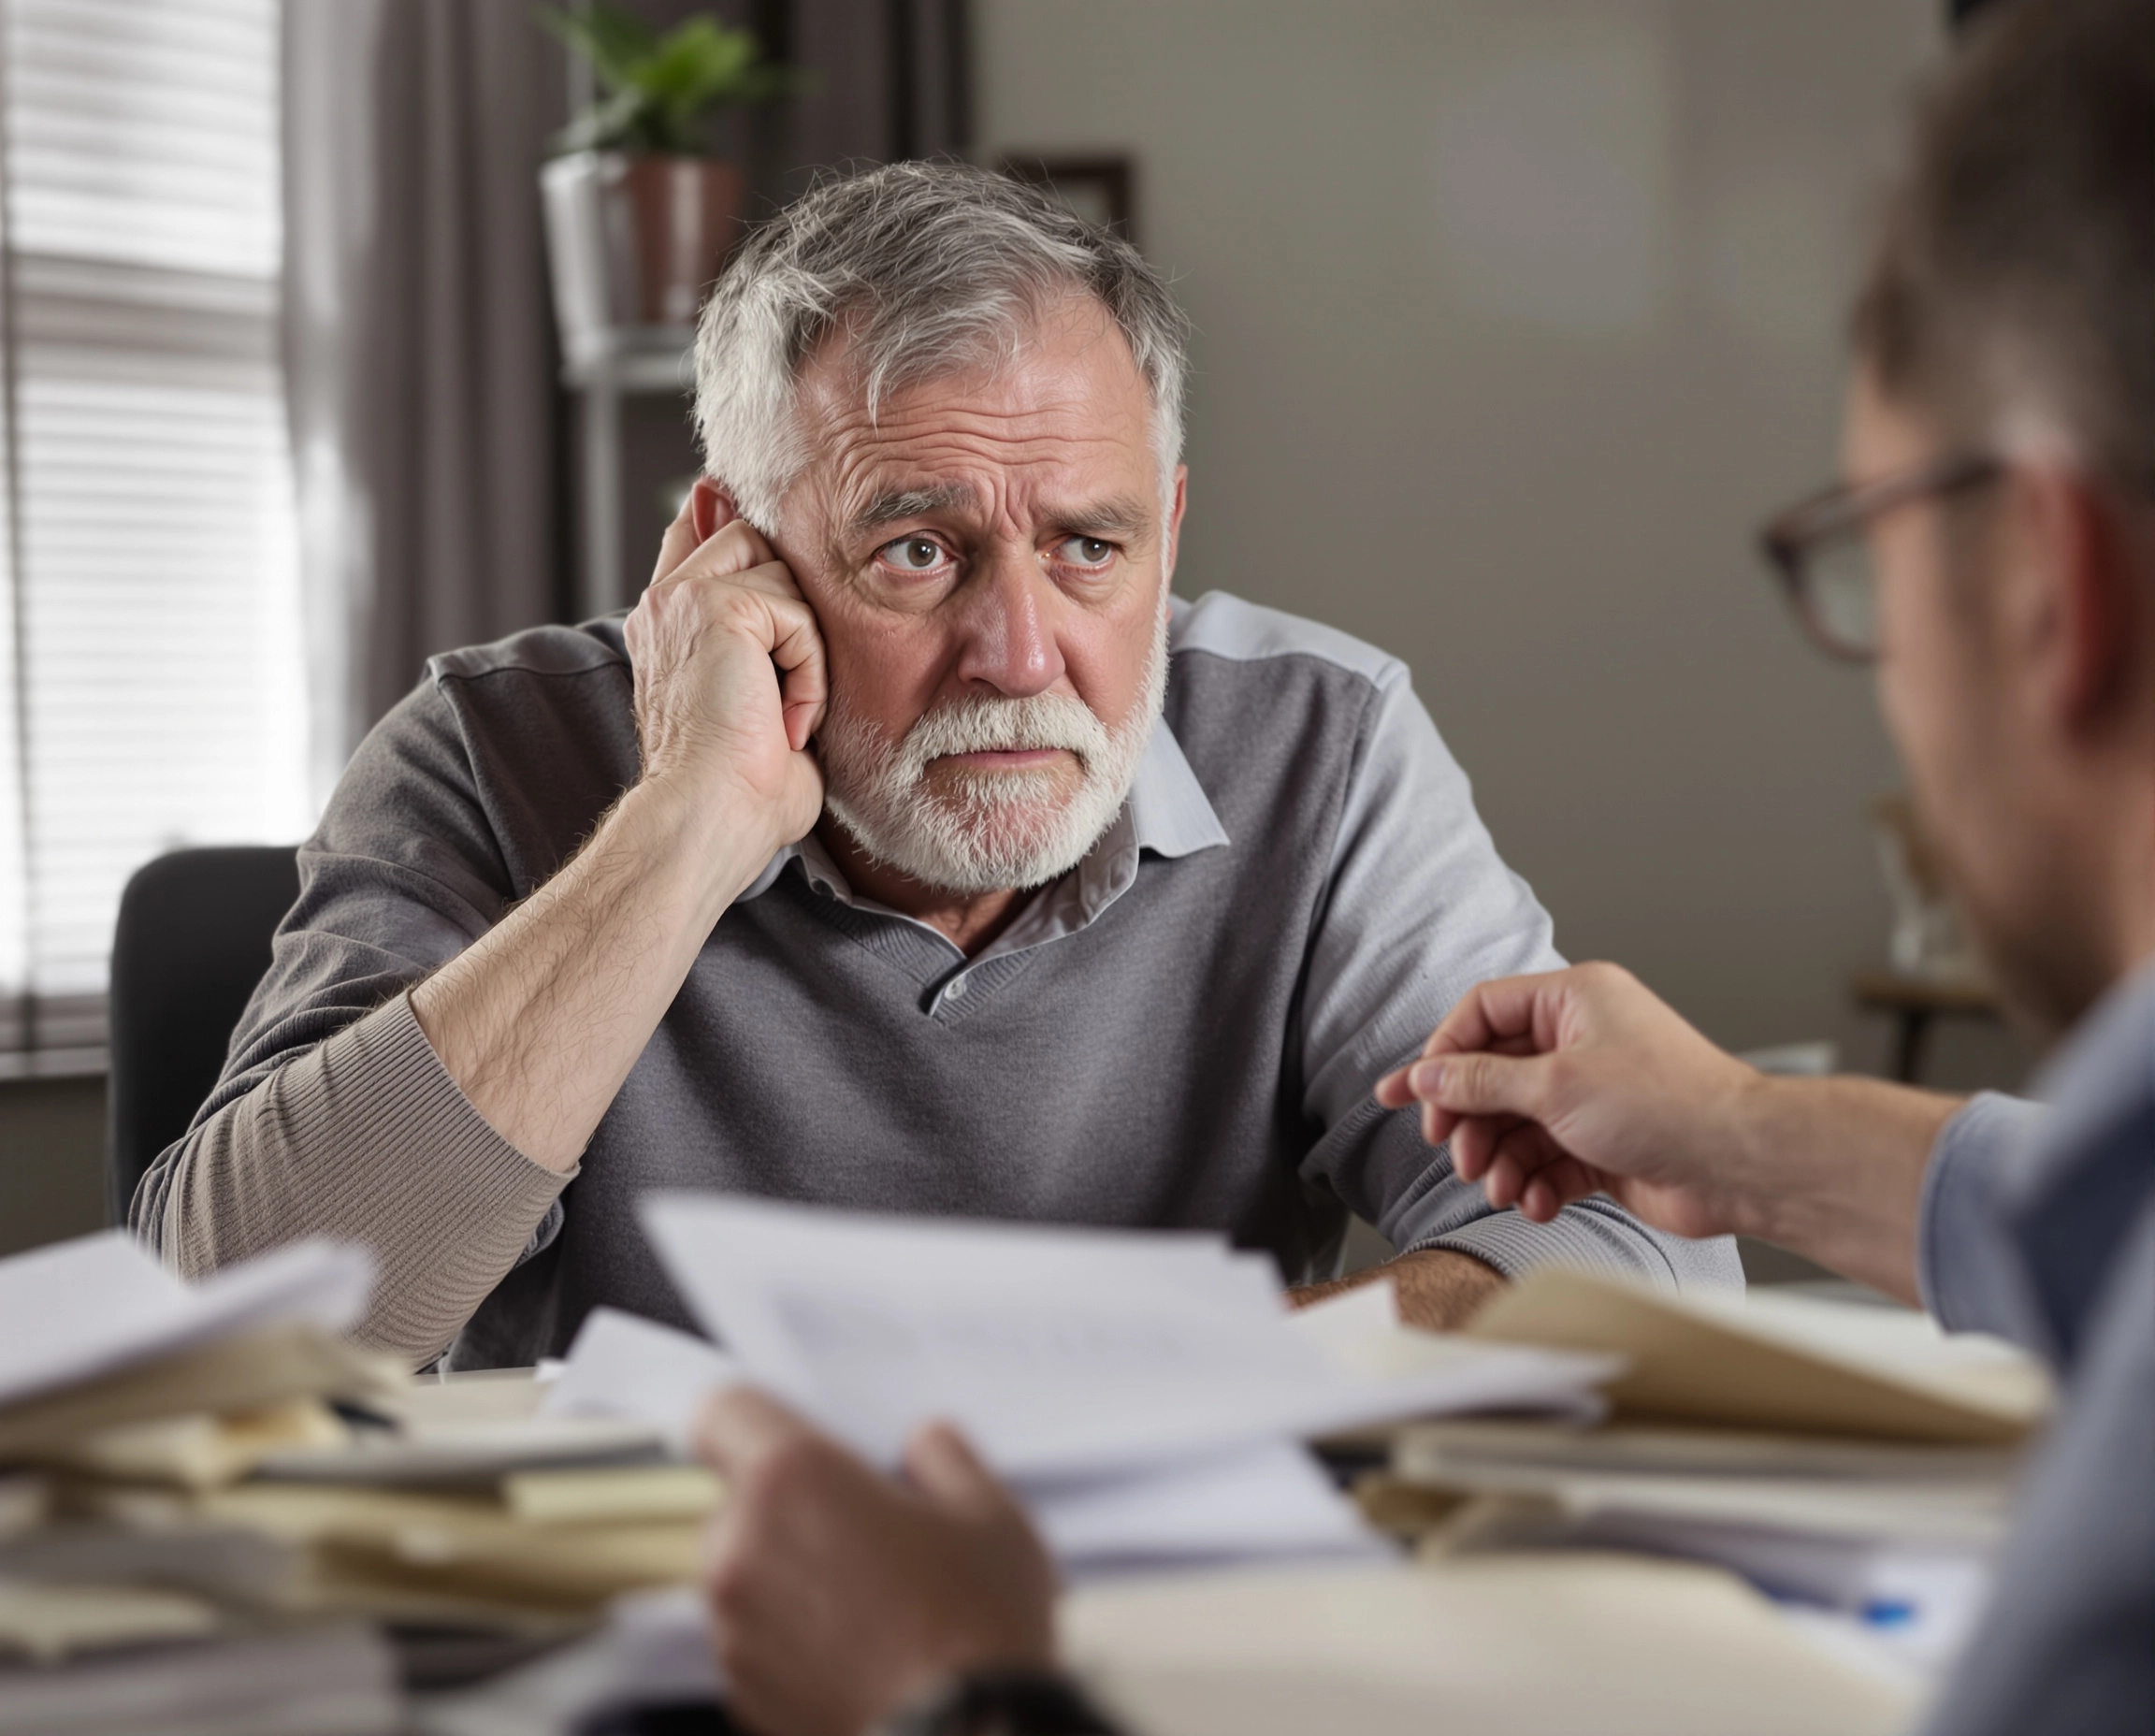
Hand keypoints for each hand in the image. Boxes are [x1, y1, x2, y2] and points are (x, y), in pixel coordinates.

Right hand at [625, 493, 827, 857]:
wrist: (709, 822)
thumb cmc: (742, 794)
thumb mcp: (768, 711)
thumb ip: (779, 653)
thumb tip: (808, 607)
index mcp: (668, 623)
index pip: (700, 533)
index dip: (735, 524)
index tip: (760, 535)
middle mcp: (666, 602)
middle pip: (758, 540)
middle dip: (794, 605)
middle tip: (787, 690)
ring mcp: (685, 597)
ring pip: (787, 575)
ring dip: (806, 650)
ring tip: (784, 713)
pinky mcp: (716, 606)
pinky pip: (799, 616)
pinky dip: (810, 675)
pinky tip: (786, 721)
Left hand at [696, 1389, 1057, 1735]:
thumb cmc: (976, 1630)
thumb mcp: (990, 1516)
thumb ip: (946, 1460)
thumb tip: (927, 1445)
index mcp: (793, 1479)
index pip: (724, 1412)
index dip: (755, 1419)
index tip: (790, 1435)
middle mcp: (744, 1547)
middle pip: (734, 1498)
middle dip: (787, 1507)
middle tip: (860, 1529)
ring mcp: (735, 1629)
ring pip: (741, 1573)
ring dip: (786, 1575)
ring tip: (868, 1602)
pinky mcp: (741, 1695)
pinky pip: (752, 1641)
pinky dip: (788, 1640)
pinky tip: (857, 1654)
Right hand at [1373, 963, 1767, 1240]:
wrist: (1741, 1164)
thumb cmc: (1668, 1104)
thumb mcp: (1554, 1085)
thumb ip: (1481, 1081)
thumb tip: (1428, 1073)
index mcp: (1573, 1000)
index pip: (1483, 1012)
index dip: (1445, 1052)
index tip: (1419, 1092)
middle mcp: (1581, 1042)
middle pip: (1494, 1075)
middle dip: (1470, 1118)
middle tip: (1453, 1148)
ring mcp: (1593, 1094)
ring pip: (1516, 1124)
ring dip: (1499, 1158)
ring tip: (1498, 1185)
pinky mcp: (1604, 1143)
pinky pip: (1546, 1160)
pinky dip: (1534, 1183)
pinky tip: (1535, 1200)